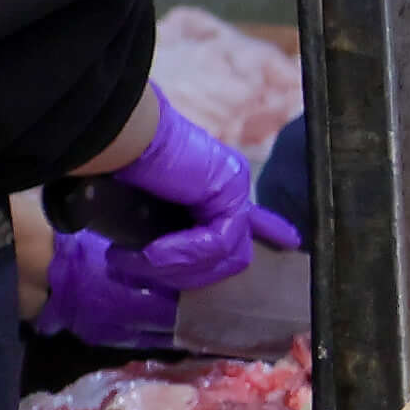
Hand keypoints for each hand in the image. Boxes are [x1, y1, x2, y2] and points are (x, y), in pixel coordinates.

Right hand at [28, 100, 296, 345]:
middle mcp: (230, 185)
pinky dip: (179, 253)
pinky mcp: (231, 188)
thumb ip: (164, 236)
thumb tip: (155, 264)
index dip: (271, 230)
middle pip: (231, 254)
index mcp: (214, 186)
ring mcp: (233, 186)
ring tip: (132, 261)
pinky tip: (149, 252)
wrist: (119, 135)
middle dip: (186, 273)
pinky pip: (216, 242)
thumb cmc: (119, 168)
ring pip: (223, 255)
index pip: (255, 217)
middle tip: (137, 267)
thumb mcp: (143, 212)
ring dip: (171, 267)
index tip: (290, 242)